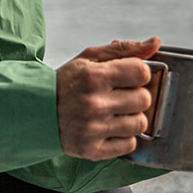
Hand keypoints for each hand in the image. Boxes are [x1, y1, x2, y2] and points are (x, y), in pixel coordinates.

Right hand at [56, 36, 161, 160]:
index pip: (142, 72)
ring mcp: (93, 129)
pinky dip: (123, 137)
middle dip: (136, 96)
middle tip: (119, 95)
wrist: (37, 111)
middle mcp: (94, 103)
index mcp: (94, 77)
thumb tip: (155, 42)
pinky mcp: (92, 150)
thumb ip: (124, 49)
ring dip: (132, 117)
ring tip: (114, 113)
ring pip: (140, 124)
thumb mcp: (89, 58)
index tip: (128, 76)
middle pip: (144, 99)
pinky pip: (129, 145)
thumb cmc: (67, 82)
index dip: (139, 73)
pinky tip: (109, 128)